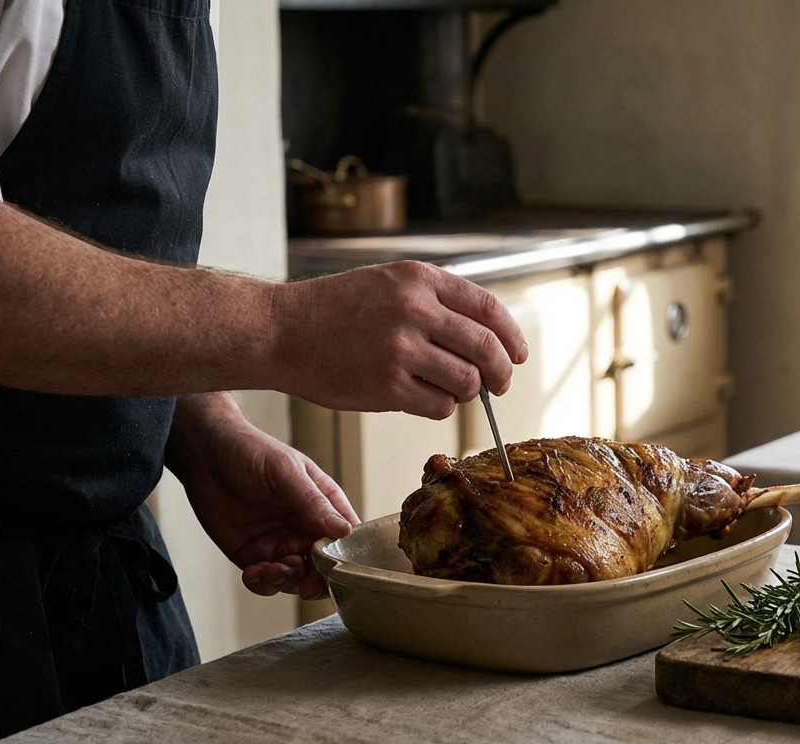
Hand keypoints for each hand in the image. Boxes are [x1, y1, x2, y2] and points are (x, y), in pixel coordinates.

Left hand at [166, 393, 359, 598]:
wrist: (204, 454)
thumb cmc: (252, 451)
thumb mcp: (286, 472)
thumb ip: (313, 502)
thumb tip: (343, 530)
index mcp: (324, 506)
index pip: (346, 539)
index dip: (345, 559)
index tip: (335, 570)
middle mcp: (306, 529)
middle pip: (324, 567)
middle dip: (317, 581)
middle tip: (305, 586)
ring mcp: (280, 543)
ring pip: (295, 578)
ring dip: (287, 582)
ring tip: (271, 571)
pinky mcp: (253, 554)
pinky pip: (264, 580)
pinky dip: (262, 584)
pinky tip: (254, 573)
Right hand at [271, 260, 528, 418]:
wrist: (281, 330)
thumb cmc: (335, 309)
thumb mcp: (388, 282)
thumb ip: (436, 300)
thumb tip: (488, 337)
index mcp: (419, 279)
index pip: (488, 309)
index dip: (512, 337)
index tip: (519, 355)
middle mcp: (414, 310)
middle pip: (487, 349)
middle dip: (502, 372)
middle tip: (500, 384)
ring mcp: (401, 349)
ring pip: (467, 381)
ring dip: (468, 392)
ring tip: (451, 389)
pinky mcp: (387, 386)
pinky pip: (440, 406)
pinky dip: (442, 407)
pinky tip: (425, 398)